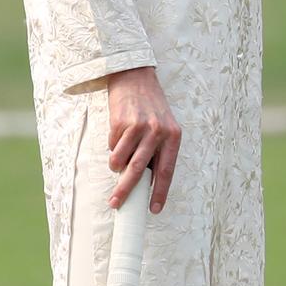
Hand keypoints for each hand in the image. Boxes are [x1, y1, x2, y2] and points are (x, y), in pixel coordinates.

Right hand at [106, 66, 180, 213]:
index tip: (154, 210)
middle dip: (126, 190)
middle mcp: (157, 132)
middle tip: (116, 204)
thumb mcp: (163, 125)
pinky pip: (112, 145)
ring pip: (121, 160)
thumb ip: (158, 150)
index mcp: (173, 135)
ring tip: (116, 160)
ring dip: (116, 165)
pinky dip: (112, 146)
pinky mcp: (121, 122)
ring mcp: (139, 126)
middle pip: (140, 170)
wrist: (135, 76)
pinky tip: (118, 133)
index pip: (167, 171)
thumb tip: (146, 182)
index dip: (160, 193)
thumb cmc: (150, 105)